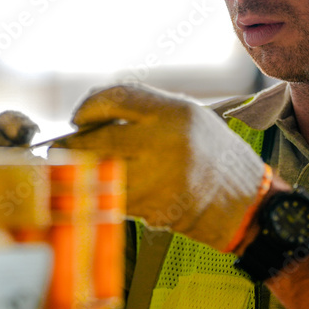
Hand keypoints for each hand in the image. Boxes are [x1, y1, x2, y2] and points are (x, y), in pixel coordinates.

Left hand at [52, 83, 266, 251]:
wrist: (245, 199)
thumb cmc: (213, 153)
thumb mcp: (188, 117)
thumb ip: (145, 111)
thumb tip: (92, 117)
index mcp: (174, 114)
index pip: (115, 99)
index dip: (88, 107)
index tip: (79, 118)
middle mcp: (165, 144)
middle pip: (97, 140)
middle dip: (73, 145)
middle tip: (62, 147)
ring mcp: (158, 180)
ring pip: (99, 174)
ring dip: (80, 173)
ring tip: (75, 169)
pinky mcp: (152, 209)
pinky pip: (112, 198)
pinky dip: (101, 193)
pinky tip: (104, 189)